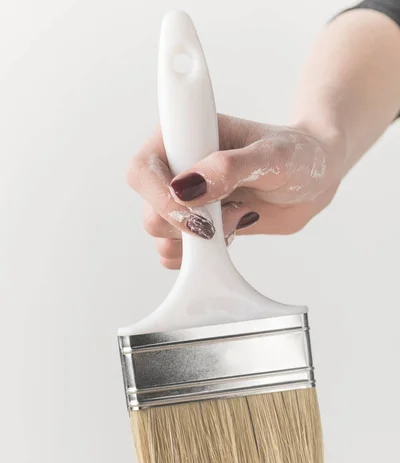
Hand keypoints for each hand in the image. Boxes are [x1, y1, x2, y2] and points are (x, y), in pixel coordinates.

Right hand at [127, 114, 345, 268]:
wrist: (314, 180)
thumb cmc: (297, 155)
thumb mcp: (271, 156)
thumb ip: (228, 168)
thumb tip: (185, 189)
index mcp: (184, 137)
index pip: (143, 170)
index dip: (160, 198)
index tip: (198, 214)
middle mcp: (177, 169)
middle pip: (150, 212)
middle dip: (187, 225)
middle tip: (230, 213)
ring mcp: (186, 201)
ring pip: (162, 237)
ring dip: (200, 241)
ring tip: (238, 216)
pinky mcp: (197, 226)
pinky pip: (179, 254)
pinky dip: (204, 255)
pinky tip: (234, 230)